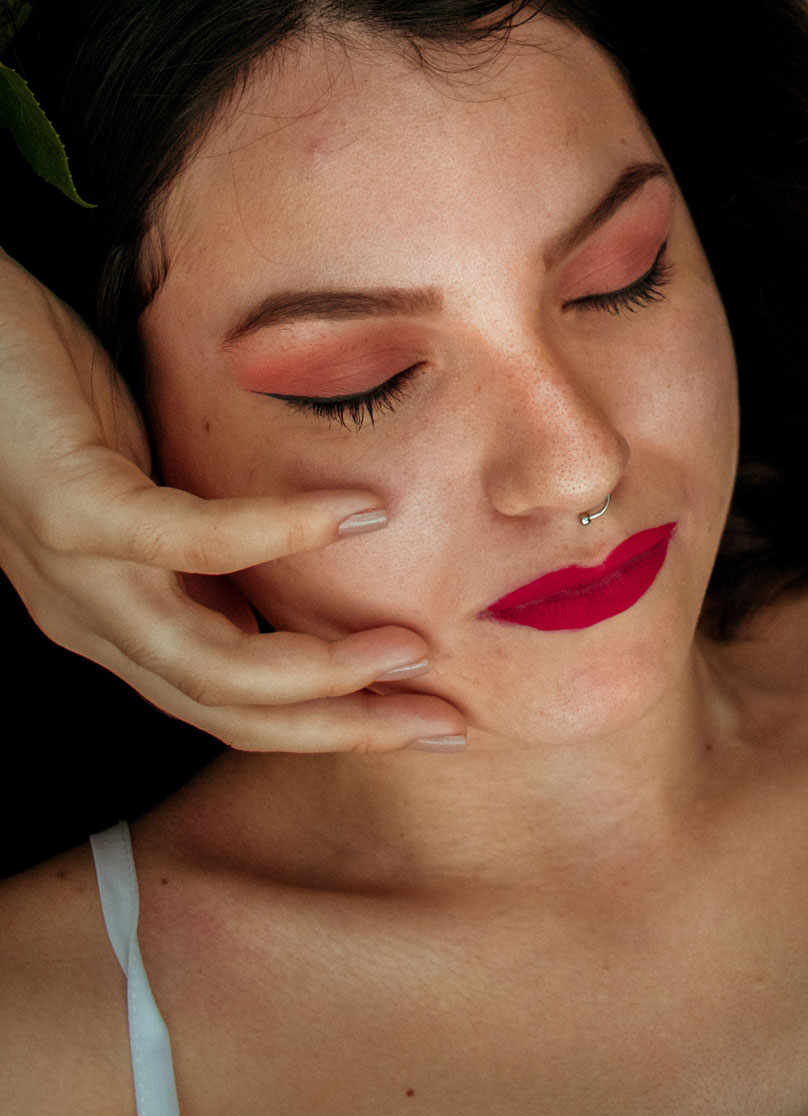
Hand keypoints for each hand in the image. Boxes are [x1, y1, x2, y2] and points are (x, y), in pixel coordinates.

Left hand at [0, 251, 465, 750]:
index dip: (330, 725)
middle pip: (228, 711)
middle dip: (343, 726)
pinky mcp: (73, 509)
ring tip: (405, 646)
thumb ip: (215, 532)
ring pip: (207, 665)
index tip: (425, 717)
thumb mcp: (152, 478)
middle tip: (443, 722)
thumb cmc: (56, 389)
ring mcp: (78, 573)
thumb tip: (331, 539)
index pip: (232, 706)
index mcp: (119, 619)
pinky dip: (280, 534)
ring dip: (317, 670)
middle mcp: (94, 620)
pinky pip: (189, 540)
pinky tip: (353, 515)